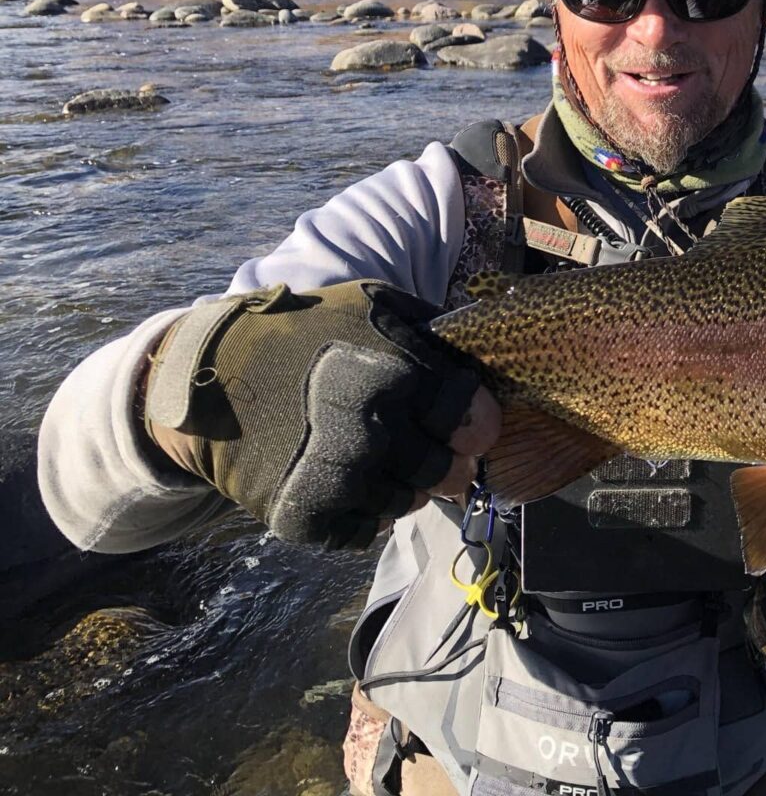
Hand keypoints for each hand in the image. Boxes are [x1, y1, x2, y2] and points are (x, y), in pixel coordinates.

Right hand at [144, 280, 499, 547]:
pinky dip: (365, 509)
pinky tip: (346, 478)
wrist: (211, 376)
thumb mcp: (372, 305)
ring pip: (410, 503)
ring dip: (404, 483)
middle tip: (425, 446)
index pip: (475, 422)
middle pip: (450, 472)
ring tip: (376, 454)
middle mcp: (372, 434)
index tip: (465, 422)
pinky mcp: (307, 516)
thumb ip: (432, 330)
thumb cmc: (302, 334)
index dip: (477, 424)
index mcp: (396, 378)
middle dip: (447, 460)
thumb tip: (486, 349)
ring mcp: (338, 481)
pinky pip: (368, 529)